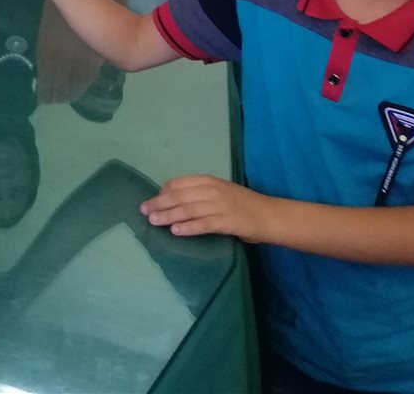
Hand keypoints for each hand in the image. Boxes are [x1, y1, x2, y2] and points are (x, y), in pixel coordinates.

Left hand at [142, 174, 272, 242]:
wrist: (269, 215)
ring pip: (188, 210)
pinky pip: (203, 224)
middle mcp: (212, 190)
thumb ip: (201, 193)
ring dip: (168, 215)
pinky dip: (188, 227)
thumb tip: (176, 199)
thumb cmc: (244, 204)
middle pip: (179, 196)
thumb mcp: (221, 191)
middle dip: (160, 203)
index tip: (154, 200)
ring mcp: (219, 206)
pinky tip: (176, 231)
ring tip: (154, 221)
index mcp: (209, 181)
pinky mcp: (226, 222)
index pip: (180, 183)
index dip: (164, 192)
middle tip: (144, 211)